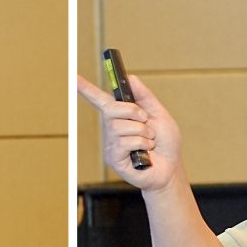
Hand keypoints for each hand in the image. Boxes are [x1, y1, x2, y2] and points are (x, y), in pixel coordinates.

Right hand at [74, 72, 180, 190]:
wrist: (172, 168)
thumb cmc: (165, 143)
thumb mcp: (159, 114)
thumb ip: (144, 96)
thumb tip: (130, 77)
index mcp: (121, 116)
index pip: (100, 100)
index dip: (86, 89)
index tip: (74, 77)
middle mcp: (112, 129)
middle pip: (110, 109)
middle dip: (132, 111)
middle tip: (145, 120)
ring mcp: (111, 144)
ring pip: (119, 127)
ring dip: (142, 131)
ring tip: (149, 141)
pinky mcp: (114, 158)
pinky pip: (124, 142)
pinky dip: (141, 144)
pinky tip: (145, 152)